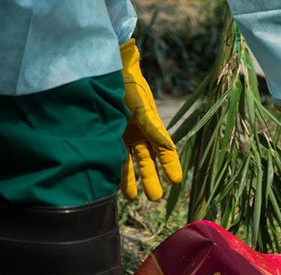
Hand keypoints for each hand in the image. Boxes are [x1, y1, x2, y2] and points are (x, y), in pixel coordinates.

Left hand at [119, 39, 181, 200]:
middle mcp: (139, 133)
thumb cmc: (128, 85)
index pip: (165, 151)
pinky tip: (112, 184)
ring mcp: (123, 135)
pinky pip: (112, 157)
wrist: (105, 72)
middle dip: (151, 179)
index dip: (171, 166)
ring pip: (129, 163)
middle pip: (147, 161)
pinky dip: (114, 171)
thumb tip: (169, 147)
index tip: (175, 182)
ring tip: (132, 197)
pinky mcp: (108, 135)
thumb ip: (152, 127)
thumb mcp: (141, 107)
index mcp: (152, 126)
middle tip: (155, 197)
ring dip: (131, 180)